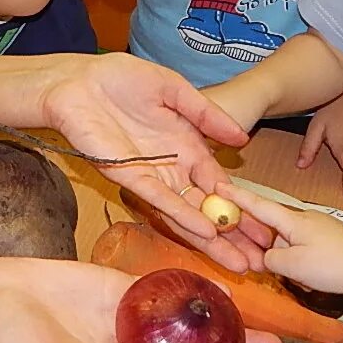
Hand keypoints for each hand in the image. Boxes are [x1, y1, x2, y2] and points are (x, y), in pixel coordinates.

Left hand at [37, 52, 272, 270]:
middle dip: (233, 234)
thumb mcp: (174, 89)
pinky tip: (206, 231)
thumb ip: (206, 114)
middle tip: (262, 259)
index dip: (240, 206)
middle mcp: (170, 167)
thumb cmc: (120, 80)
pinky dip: (183, 216)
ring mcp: (151, 175)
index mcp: (185, 146)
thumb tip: (242, 139)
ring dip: (213, 238)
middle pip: (207, 208)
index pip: (218, 184)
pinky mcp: (128, 177)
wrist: (77, 81)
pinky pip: (160, 201)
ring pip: (187, 213)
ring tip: (241, 262)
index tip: (266, 228)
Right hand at [221, 187, 342, 293]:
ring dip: (290, 259)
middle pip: (275, 228)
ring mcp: (322, 226)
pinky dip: (304, 262)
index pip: (258, 205)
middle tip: (267, 264)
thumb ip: (270, 260)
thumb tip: (266, 256)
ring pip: (292, 241)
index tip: (218, 184)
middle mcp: (306, 217)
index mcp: (293, 220)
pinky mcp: (333, 238)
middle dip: (268, 246)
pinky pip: (307, 246)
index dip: (237, 196)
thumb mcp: (293, 267)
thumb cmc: (333, 266)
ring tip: (303, 279)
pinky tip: (316, 278)